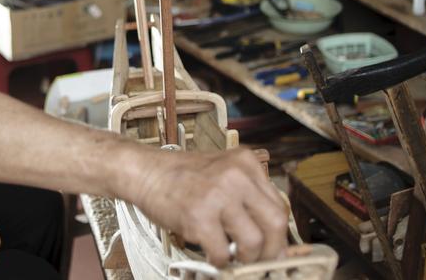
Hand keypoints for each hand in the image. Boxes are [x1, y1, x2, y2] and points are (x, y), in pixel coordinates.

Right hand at [128, 147, 287, 267]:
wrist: (146, 171)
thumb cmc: (183, 176)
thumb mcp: (223, 173)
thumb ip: (248, 196)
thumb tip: (271, 236)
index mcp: (246, 163)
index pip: (279, 205)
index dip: (278, 234)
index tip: (272, 247)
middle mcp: (236, 176)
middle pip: (276, 223)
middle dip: (271, 249)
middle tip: (259, 259)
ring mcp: (217, 195)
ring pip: (254, 242)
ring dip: (245, 258)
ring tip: (232, 255)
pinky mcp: (198, 216)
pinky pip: (222, 253)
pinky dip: (218, 261)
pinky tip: (210, 253)